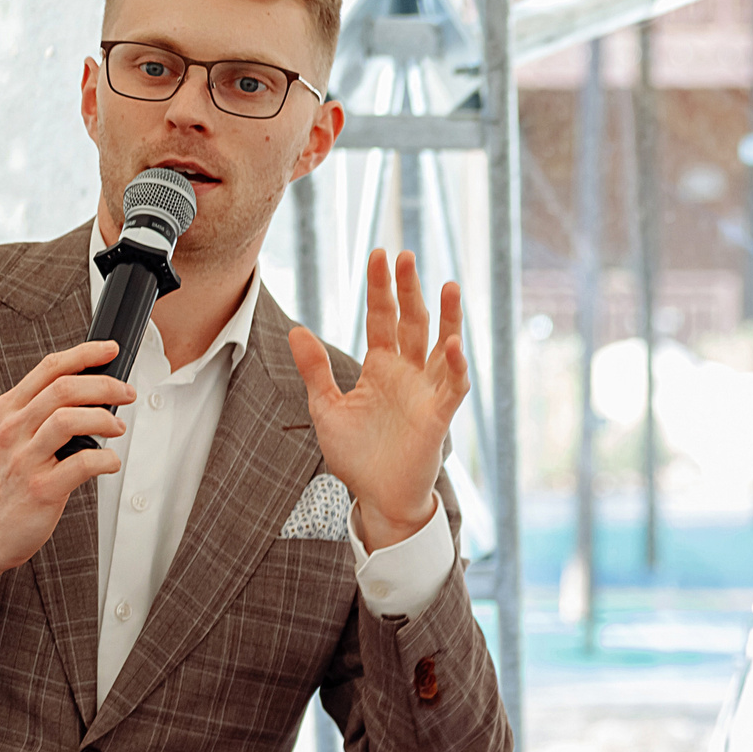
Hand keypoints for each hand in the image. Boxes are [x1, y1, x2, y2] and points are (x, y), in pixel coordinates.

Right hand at [0, 341, 134, 598]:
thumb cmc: (9, 482)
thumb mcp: (15, 437)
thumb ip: (45, 412)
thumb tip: (93, 392)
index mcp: (10, 410)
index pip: (49, 368)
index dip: (84, 354)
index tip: (111, 349)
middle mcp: (14, 428)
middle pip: (64, 388)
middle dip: (105, 385)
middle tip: (127, 394)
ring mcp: (26, 458)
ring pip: (70, 418)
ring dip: (104, 419)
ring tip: (118, 430)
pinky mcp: (42, 488)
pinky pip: (82, 464)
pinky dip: (105, 460)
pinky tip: (110, 462)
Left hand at [289, 249, 467, 550]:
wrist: (377, 496)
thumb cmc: (356, 456)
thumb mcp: (327, 407)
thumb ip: (316, 370)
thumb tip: (296, 329)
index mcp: (381, 368)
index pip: (382, 318)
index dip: (380, 288)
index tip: (379, 255)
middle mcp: (407, 374)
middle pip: (412, 322)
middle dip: (410, 290)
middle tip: (406, 255)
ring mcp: (425, 392)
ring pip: (441, 347)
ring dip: (448, 318)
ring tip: (450, 285)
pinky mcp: (438, 416)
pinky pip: (452, 386)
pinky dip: (455, 366)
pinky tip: (453, 345)